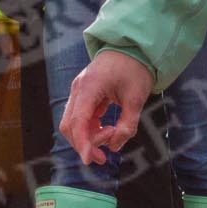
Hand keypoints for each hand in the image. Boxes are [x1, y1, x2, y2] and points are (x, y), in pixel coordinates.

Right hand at [58, 49, 152, 166]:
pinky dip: (89, 129)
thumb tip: (115, 146)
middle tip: (104, 156)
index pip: (78, 120)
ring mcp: (79, 91)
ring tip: (110, 138)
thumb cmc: (134, 69)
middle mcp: (79, 89)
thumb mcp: (137, 98)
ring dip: (87, 138)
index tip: (90, 160)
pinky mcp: (83, 94)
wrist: (131, 47)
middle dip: (84, 144)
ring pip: (72, 123)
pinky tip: (106, 131)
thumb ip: (127, 124)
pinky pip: (80, 117)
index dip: (82, 143)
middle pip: (70, 125)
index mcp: (90, 87)